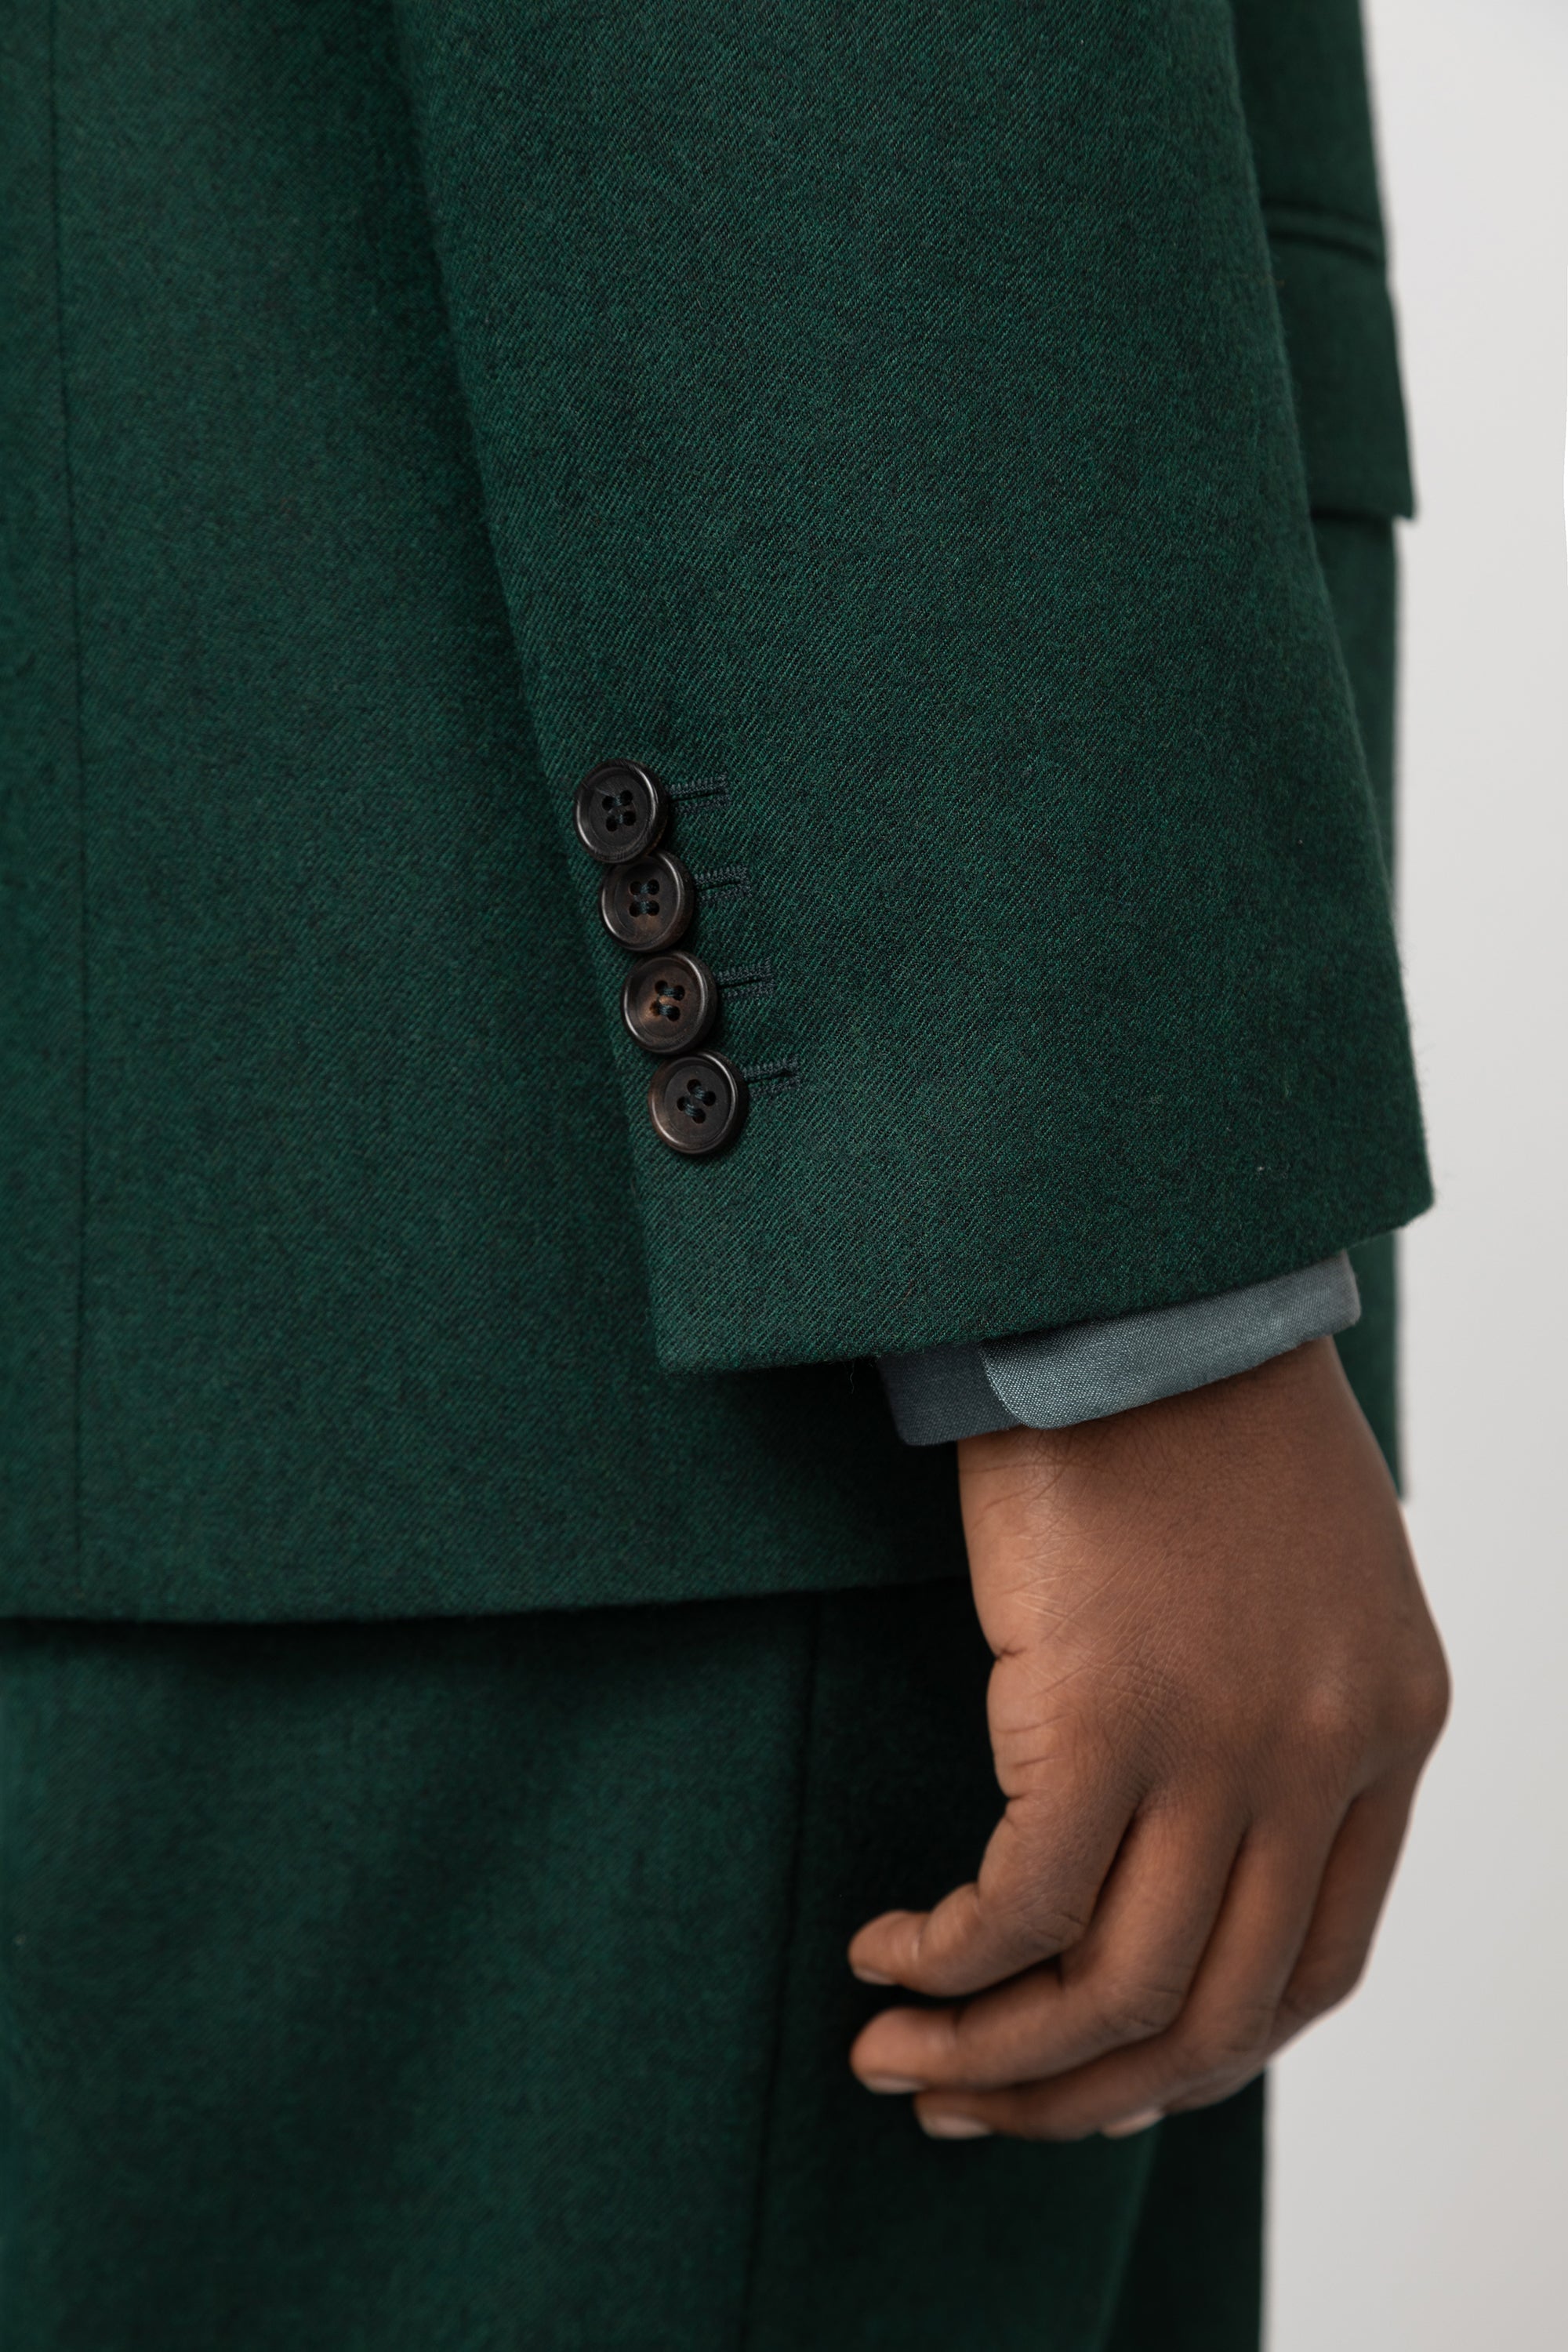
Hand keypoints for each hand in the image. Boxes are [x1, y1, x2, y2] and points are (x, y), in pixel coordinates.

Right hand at [847, 1336, 1447, 2139]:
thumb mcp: (1289, 1576)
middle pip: (1213, 2012)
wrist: (1131, 1286)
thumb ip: (1278, 1711)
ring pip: (1115, 1991)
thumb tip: (1179, 1845)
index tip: (1097, 2074)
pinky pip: (1021, 1908)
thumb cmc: (1186, 1409)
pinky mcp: (1103, 1712)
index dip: (1200, 2051)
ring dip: (997, 2059)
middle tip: (969, 2106)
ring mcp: (1224, 1744)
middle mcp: (1325, 1757)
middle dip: (1083, 2094)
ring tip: (901, 2058)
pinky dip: (949, 1962)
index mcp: (1390, 1726)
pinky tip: (888, 1951)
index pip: (1317, 1970)